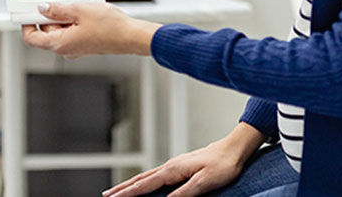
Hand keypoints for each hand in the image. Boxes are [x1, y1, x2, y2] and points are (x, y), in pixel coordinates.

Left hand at [21, 2, 160, 58]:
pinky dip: (74, 19)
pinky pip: (72, 30)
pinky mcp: (85, 43)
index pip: (32, 38)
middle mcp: (66, 49)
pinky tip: (84, 10)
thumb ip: (58, 10)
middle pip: (47, 31)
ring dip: (64, 15)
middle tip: (57, 1)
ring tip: (76, 4)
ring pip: (61, 30)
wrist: (130, 36)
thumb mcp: (79, 11)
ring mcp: (76, 47)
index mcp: (60, 44)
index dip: (27, 24)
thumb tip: (43, 9)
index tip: (28, 11)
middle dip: (49, 15)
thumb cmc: (110, 27)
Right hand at [104, 124, 263, 196]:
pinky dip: (145, 180)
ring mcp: (175, 165)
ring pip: (148, 176)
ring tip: (119, 190)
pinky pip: (157, 175)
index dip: (128, 193)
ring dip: (132, 184)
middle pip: (141, 179)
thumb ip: (183, 194)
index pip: (145, 184)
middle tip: (106, 195)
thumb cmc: (223, 165)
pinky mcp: (181, 166)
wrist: (235, 149)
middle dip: (123, 188)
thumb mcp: (204, 183)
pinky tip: (145, 184)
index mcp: (173, 170)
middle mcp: (171, 166)